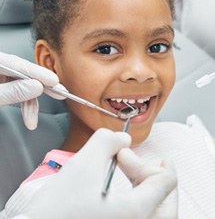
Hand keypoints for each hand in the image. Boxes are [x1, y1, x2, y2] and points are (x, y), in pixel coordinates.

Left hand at [0, 52, 64, 129]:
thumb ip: (13, 91)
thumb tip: (37, 87)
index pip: (20, 65)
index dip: (39, 73)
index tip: (54, 81)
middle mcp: (1, 66)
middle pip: (25, 73)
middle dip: (42, 87)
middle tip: (61, 94)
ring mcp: (1, 75)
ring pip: (22, 84)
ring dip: (30, 103)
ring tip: (32, 120)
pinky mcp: (3, 83)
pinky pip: (17, 90)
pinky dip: (23, 103)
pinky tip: (28, 115)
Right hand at [22, 129, 176, 218]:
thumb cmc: (58, 207)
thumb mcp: (83, 164)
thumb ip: (106, 142)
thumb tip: (123, 140)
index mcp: (136, 212)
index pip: (166, 182)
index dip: (151, 160)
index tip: (126, 154)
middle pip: (167, 203)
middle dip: (154, 177)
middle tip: (137, 163)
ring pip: (156, 213)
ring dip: (149, 189)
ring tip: (132, 174)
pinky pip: (141, 218)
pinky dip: (140, 201)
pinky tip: (125, 191)